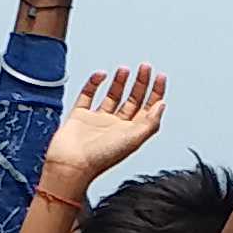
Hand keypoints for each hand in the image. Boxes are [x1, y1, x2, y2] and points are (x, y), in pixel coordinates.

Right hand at [43, 61, 169, 184]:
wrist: (70, 164)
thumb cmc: (100, 158)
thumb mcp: (133, 139)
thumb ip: (150, 122)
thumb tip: (161, 105)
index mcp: (130, 133)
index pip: (147, 109)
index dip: (155, 92)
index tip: (159, 76)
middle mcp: (116, 127)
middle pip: (132, 100)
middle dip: (140, 83)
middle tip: (145, 68)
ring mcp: (97, 120)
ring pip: (112, 96)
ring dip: (120, 82)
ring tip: (124, 70)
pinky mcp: (80, 116)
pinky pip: (88, 95)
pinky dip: (93, 83)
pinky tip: (101, 75)